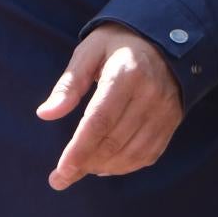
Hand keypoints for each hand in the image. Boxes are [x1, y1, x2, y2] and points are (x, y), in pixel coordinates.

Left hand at [37, 25, 183, 189]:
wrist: (164, 39)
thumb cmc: (117, 44)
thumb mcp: (89, 52)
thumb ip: (68, 85)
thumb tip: (45, 114)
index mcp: (126, 73)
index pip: (99, 121)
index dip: (79, 150)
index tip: (60, 171)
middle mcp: (150, 94)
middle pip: (114, 141)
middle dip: (85, 164)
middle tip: (62, 177)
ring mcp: (164, 110)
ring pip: (132, 153)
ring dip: (103, 167)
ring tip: (82, 169)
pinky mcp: (172, 121)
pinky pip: (148, 154)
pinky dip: (125, 166)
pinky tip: (106, 166)